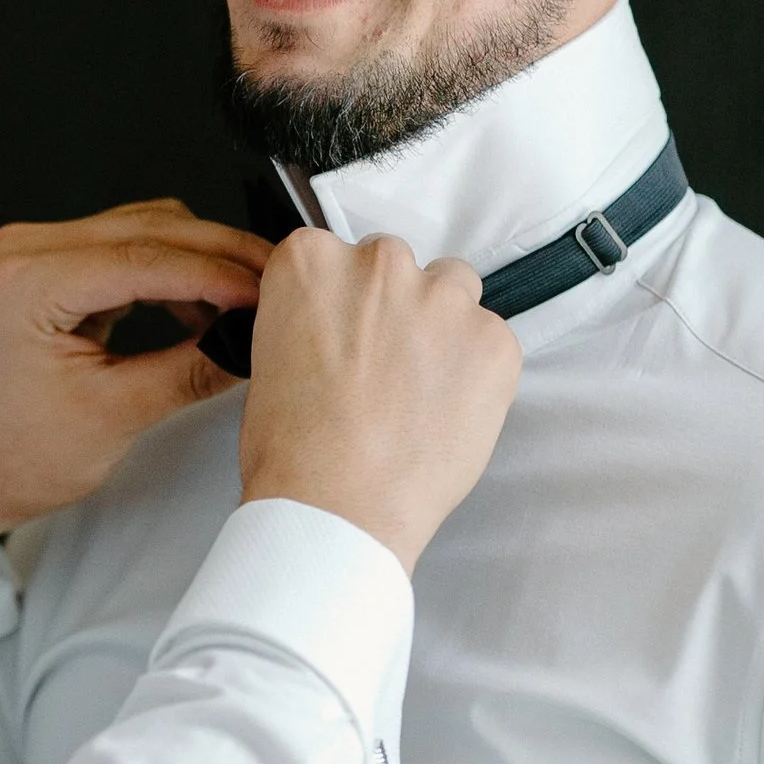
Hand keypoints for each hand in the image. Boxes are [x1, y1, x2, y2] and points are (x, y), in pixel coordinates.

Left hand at [0, 201, 270, 552]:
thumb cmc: (16, 453)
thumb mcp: (116, 415)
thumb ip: (190, 371)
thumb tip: (251, 342)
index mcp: (29, 280)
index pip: (146, 258)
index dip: (219, 274)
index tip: (270, 293)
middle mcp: (29, 250)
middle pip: (153, 229)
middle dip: (222, 257)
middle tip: (278, 287)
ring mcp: (41, 252)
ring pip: (150, 230)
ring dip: (204, 260)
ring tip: (251, 300)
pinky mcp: (57, 266)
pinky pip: (132, 248)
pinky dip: (177, 271)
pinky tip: (209, 305)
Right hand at [237, 229, 519, 571]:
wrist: (340, 509)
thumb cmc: (294, 452)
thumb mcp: (270, 361)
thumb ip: (310, 319)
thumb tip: (338, 328)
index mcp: (311, 262)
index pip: (333, 254)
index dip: (341, 299)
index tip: (343, 331)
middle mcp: (379, 264)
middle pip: (395, 264)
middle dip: (393, 305)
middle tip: (382, 366)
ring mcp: (442, 299)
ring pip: (453, 289)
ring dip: (442, 325)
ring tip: (423, 388)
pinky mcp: (493, 340)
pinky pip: (493, 340)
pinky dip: (478, 370)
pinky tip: (449, 413)